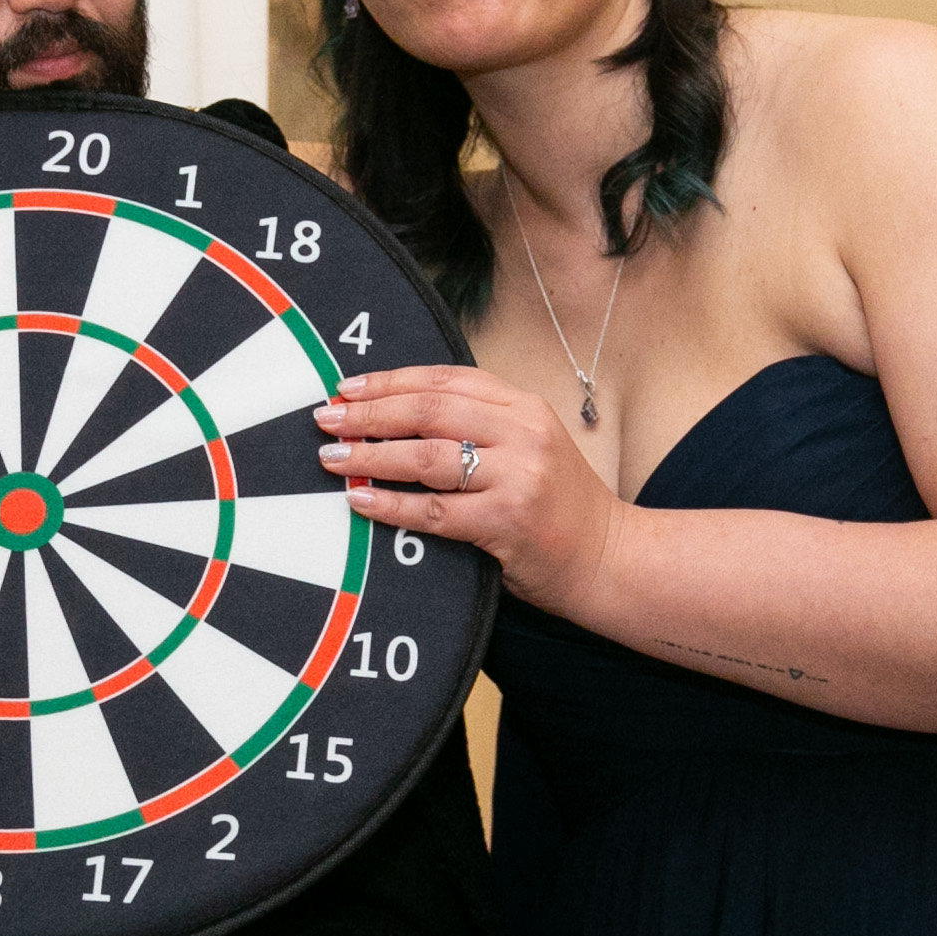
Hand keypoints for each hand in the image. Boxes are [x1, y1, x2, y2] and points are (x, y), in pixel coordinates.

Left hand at [315, 364, 620, 612]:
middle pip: (428, 409)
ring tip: (333, 457)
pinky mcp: (506, 520)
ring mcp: (516, 476)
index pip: (445, 379)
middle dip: (369, 412)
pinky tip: (360, 500)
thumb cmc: (559, 507)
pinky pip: (433, 510)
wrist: (609, 556)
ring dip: (371, 455)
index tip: (348, 387)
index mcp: (524, 407)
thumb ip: (480, 427)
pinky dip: (391, 505)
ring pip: (426, 456)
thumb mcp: (530, 448)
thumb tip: (398, 418)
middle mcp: (522, 433)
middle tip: (327, 418)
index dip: (390, 380)